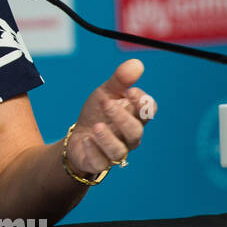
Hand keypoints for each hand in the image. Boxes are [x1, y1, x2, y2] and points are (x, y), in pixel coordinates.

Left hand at [66, 59, 155, 178]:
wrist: (78, 137)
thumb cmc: (98, 114)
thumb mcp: (105, 93)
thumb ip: (120, 79)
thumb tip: (136, 63)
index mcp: (134, 117)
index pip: (148, 110)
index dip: (142, 102)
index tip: (129, 91)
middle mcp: (129, 136)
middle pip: (135, 131)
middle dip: (122, 117)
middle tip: (106, 103)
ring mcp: (115, 151)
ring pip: (119, 150)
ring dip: (108, 138)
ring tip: (96, 126)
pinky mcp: (99, 163)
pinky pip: (100, 162)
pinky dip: (93, 151)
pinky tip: (86, 140)